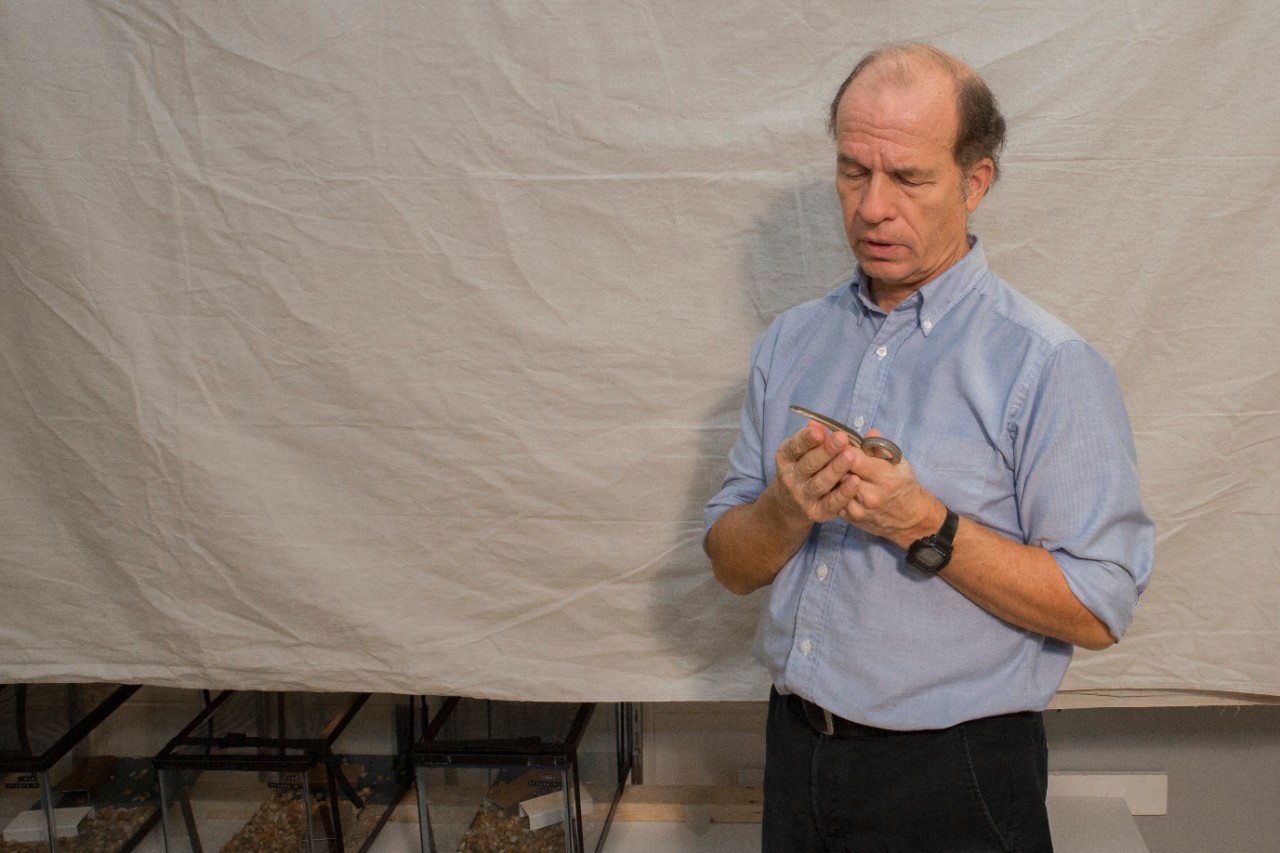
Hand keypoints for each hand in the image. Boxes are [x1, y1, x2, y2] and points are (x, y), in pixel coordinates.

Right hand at [771, 421, 862, 523]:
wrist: (789, 506)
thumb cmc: (802, 470)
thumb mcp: (800, 451)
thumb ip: (812, 437)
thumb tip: (818, 423)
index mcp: (786, 458)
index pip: (794, 447)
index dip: (806, 439)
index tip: (820, 431)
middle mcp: (790, 478)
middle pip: (809, 464)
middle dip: (826, 451)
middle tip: (842, 439)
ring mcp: (802, 496)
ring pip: (820, 483)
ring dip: (836, 470)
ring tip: (850, 456)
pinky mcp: (816, 512)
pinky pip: (831, 503)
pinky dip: (843, 493)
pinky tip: (855, 481)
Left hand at [836, 429, 944, 547]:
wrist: (909, 519)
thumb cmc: (904, 486)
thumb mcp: (899, 464)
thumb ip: (882, 449)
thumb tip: (870, 432)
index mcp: (885, 478)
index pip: (854, 460)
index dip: (842, 448)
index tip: (836, 439)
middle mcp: (870, 495)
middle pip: (840, 473)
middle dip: (832, 459)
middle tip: (825, 449)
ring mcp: (858, 509)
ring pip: (833, 486)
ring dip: (829, 474)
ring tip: (825, 463)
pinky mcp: (849, 518)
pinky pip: (832, 499)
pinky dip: (830, 488)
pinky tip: (830, 479)